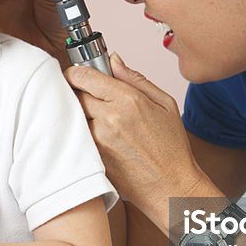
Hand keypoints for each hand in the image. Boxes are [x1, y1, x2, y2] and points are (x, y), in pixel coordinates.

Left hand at [65, 53, 207, 216]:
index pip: (85, 76)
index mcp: (129, 100)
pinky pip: (77, 136)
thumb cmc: (172, 147)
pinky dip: (81, 132)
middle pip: (74, 94)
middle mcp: (110, 118)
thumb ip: (135, 78)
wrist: (171, 186)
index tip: (76, 73)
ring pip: (74, 116)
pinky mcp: (93, 157)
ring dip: (79, 113)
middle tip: (87, 97)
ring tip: (95, 118)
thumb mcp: (164, 104)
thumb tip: (114, 60)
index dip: (76, 72)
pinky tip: (97, 136)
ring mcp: (99, 139)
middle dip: (77, 92)